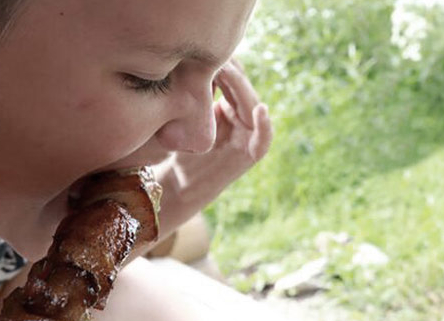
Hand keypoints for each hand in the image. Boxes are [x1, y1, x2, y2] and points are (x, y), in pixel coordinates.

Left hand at [176, 58, 272, 185]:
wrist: (180, 183)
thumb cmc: (179, 147)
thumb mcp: (188, 115)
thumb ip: (197, 92)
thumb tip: (190, 61)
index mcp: (232, 104)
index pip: (234, 77)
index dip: (224, 64)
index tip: (208, 50)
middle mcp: (245, 116)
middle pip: (243, 88)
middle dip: (231, 71)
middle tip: (215, 56)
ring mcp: (251, 134)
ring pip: (252, 105)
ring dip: (241, 87)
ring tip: (226, 71)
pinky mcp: (253, 153)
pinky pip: (264, 139)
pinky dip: (264, 125)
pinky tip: (260, 110)